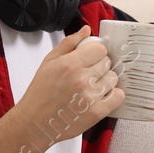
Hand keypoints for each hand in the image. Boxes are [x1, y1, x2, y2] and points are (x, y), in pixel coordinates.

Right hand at [13, 25, 123, 142]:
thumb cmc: (40, 93)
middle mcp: (82, 79)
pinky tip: (101, 97)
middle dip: (100, 67)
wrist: (35, 122)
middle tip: (88, 75)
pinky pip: (118, 96)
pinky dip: (113, 96)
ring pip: (113, 78)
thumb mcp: (49, 62)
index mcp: (70, 64)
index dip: (96, 53)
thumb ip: (69, 43)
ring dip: (105, 81)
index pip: (100, 49)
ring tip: (92, 87)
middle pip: (107, 63)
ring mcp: (91, 96)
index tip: (91, 59)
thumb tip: (86, 30)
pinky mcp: (97, 112)